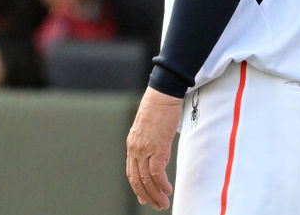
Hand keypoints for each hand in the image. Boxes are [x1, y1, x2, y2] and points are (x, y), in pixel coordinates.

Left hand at [126, 86, 183, 210]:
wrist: (162, 95)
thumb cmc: (158, 110)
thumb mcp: (149, 132)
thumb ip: (150, 149)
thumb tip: (154, 166)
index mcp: (132, 145)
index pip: (131, 172)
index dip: (137, 188)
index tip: (145, 198)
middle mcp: (135, 148)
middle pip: (137, 179)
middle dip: (147, 196)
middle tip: (156, 206)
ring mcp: (144, 148)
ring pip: (146, 179)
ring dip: (155, 194)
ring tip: (163, 203)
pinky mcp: (156, 146)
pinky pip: (157, 172)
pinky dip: (162, 184)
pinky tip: (168, 190)